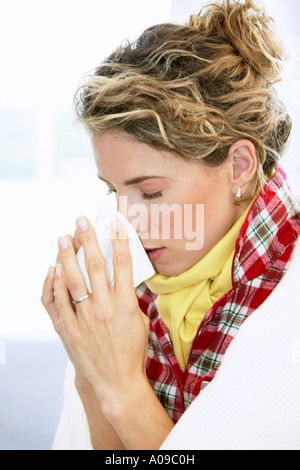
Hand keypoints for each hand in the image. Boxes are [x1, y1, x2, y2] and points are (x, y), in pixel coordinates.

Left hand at [42, 216, 149, 408]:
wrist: (117, 382)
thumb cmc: (132, 352)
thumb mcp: (140, 322)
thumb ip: (131, 299)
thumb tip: (123, 280)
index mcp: (125, 305)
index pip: (122, 264)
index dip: (119, 241)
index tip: (114, 224)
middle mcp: (104, 307)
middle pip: (95, 265)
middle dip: (88, 240)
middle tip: (81, 221)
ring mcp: (84, 318)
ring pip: (73, 279)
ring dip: (67, 256)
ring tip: (63, 238)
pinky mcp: (69, 329)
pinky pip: (58, 301)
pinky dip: (54, 283)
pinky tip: (54, 269)